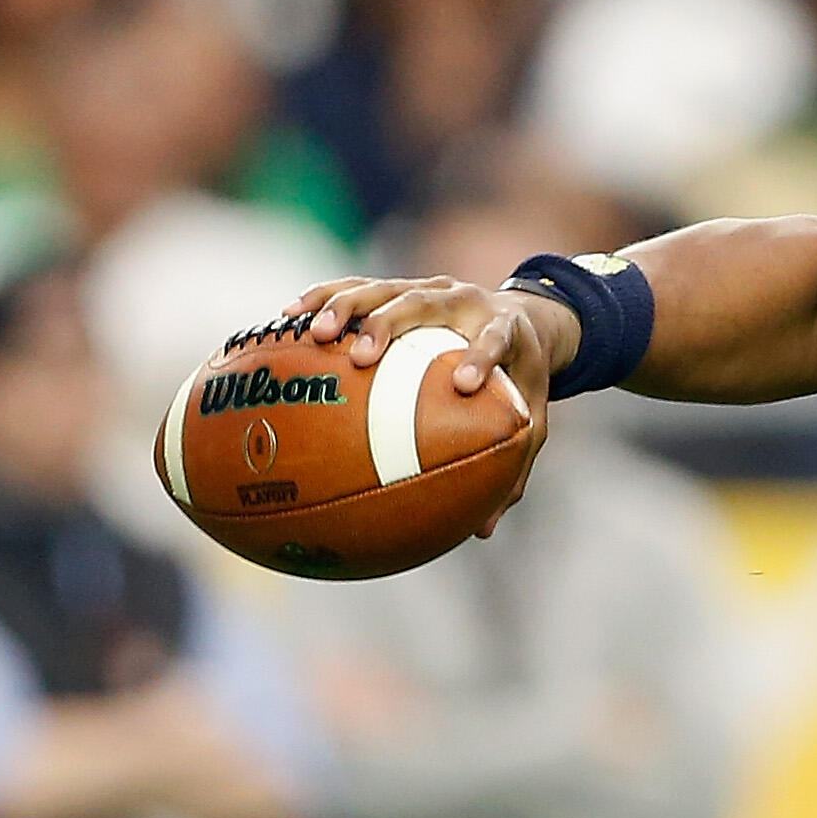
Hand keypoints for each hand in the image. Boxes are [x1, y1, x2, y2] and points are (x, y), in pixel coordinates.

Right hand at [285, 275, 575, 534]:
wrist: (523, 319)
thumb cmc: (521, 378)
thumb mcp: (529, 418)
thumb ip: (512, 466)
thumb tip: (483, 531)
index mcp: (504, 328)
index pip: (496, 338)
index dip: (482, 356)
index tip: (463, 384)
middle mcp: (463, 300)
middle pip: (424, 303)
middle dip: (391, 325)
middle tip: (364, 355)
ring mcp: (428, 289)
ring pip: (383, 289)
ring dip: (346, 307)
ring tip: (313, 333)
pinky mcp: (400, 286)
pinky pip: (357, 288)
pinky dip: (323, 298)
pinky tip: (287, 318)